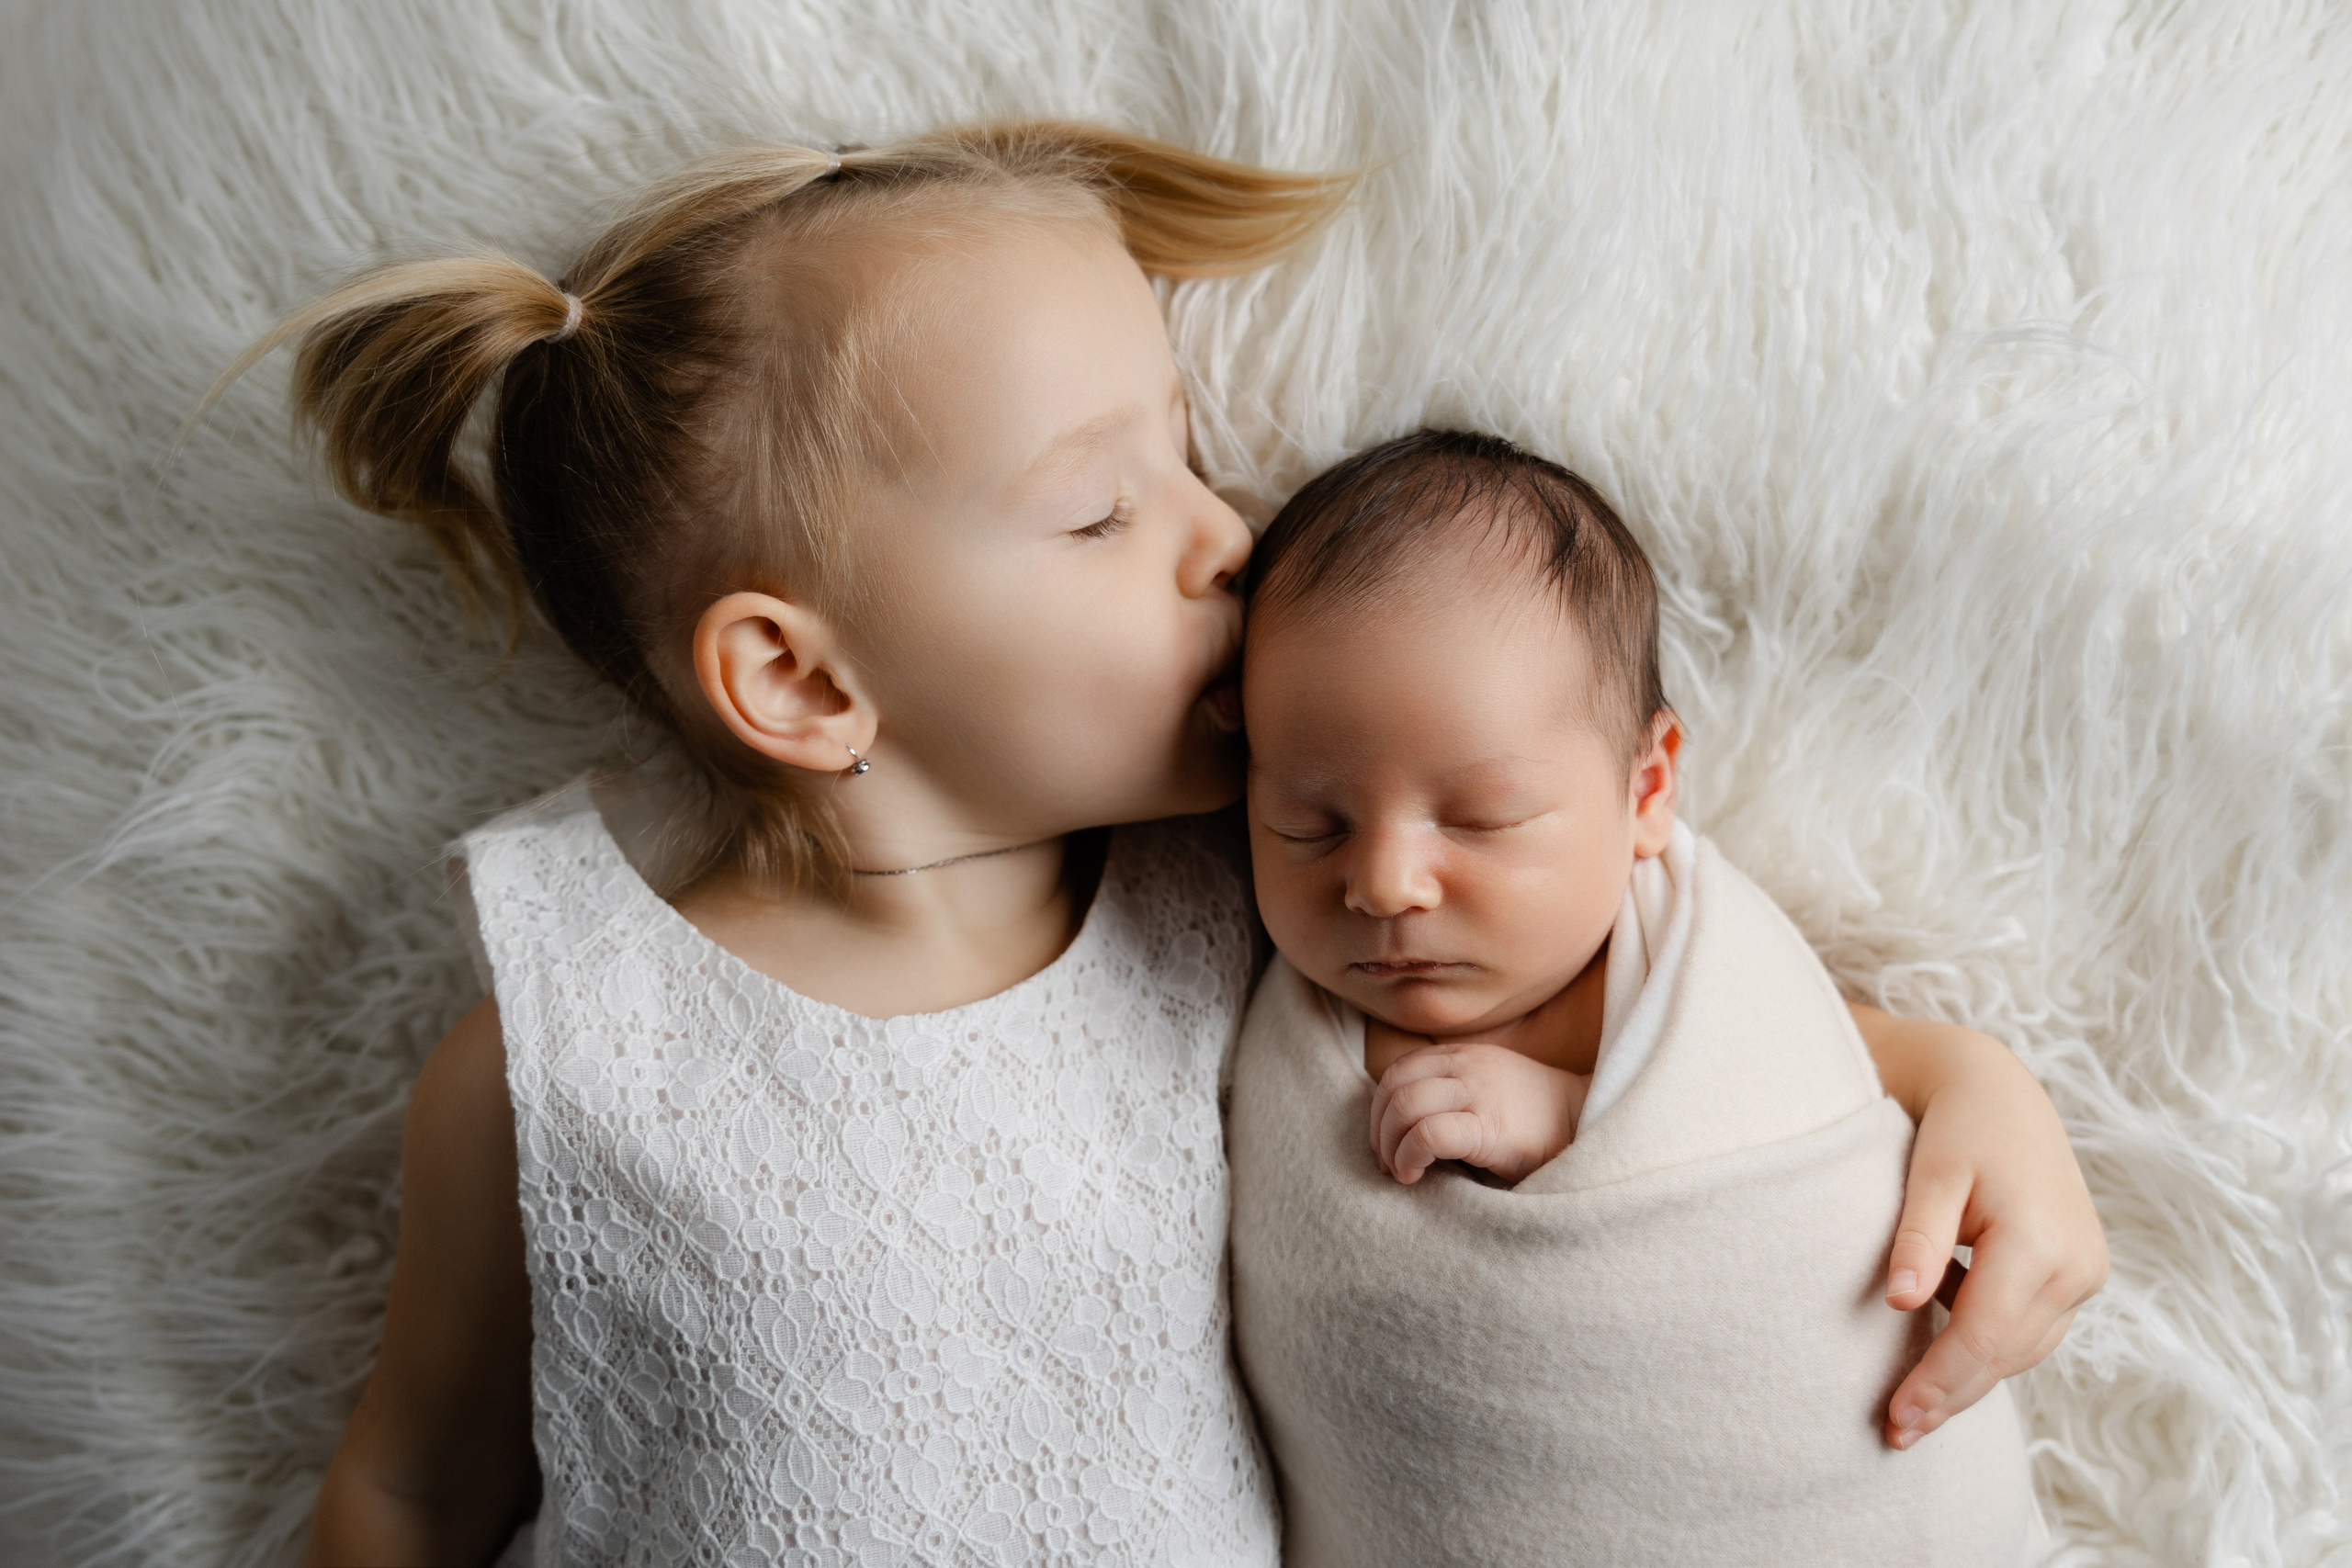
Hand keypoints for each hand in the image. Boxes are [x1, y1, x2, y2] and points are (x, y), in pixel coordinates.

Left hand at [1368, 1042, 1588, 1185]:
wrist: (1586, 1124)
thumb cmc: (1532, 1118)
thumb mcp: (1485, 1087)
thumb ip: (1447, 1091)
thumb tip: (1398, 1124)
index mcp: (1461, 1056)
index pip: (1398, 1072)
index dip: (1379, 1109)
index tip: (1386, 1142)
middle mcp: (1465, 1067)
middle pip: (1393, 1088)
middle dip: (1379, 1131)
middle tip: (1389, 1163)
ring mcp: (1477, 1093)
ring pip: (1404, 1106)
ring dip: (1390, 1145)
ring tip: (1402, 1171)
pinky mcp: (1488, 1127)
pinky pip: (1429, 1133)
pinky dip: (1409, 1155)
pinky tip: (1415, 1173)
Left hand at [1852, 1005, 2107, 1450]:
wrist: (2001, 1092)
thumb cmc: (1958, 1128)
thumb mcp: (1929, 1175)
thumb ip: (1917, 1240)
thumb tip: (1898, 1305)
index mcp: (2041, 1241)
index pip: (1984, 1335)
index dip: (1939, 1382)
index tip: (1897, 1417)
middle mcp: (2077, 1266)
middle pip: (2006, 1355)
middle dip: (1951, 1397)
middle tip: (1897, 1434)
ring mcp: (2086, 1272)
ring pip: (2023, 1350)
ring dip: (1971, 1381)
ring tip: (1913, 1411)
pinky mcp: (2079, 1273)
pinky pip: (2030, 1329)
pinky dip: (1988, 1348)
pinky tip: (1940, 1358)